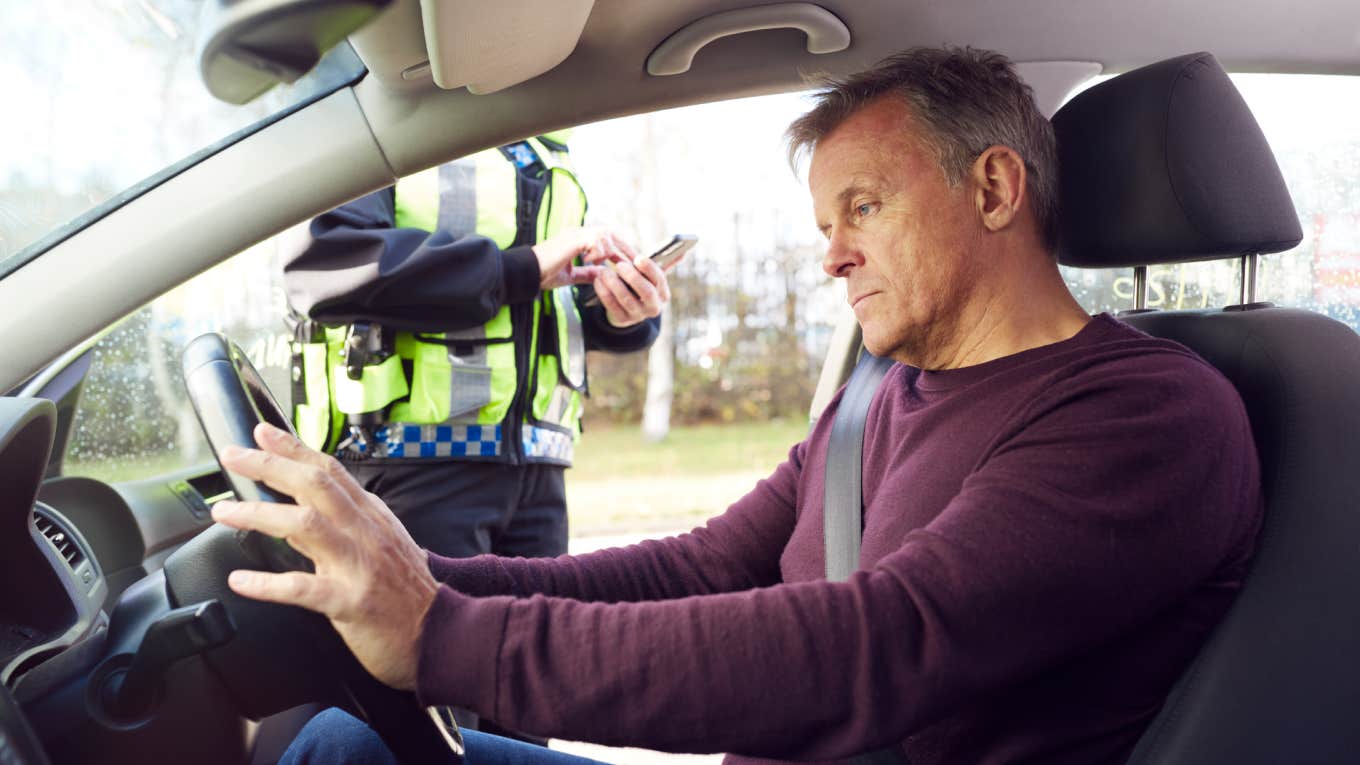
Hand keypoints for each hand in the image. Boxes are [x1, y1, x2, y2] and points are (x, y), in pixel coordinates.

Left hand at [210, 423, 436, 690]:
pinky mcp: (350, 601)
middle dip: (269, 466)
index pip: (330, 471)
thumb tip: (295, 510)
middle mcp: (365, 532)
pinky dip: (267, 584)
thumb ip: (339, 525)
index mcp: (371, 516)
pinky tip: (241, 581)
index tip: (261, 432)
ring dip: (258, 515)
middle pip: (314, 486)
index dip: (294, 448)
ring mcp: (358, 565)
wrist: (439, 633)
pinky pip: (302, 588)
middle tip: (232, 456)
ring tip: (224, 512)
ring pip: (304, 526)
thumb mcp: (380, 544)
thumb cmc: (406, 592)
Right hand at [532, 227, 638, 290]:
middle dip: (624, 249)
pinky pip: (596, 241)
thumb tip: (602, 275)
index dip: (620, 250)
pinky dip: (598, 252)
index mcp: (578, 239)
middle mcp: (579, 233)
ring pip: (606, 236)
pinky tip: (591, 261)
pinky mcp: (573, 239)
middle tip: (634, 265)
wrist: (526, 272)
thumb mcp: (571, 276)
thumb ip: (587, 273)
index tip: (631, 265)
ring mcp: (575, 234)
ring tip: (610, 265)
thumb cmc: (543, 274)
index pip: (607, 239)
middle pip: (611, 234)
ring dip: (610, 252)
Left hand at [593, 252, 675, 326]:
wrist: (627, 309)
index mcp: (663, 294)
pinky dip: (604, 293)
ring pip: (627, 300)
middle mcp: (654, 307)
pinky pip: (612, 306)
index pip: (660, 280)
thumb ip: (663, 263)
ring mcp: (638, 316)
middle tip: (620, 265)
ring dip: (614, 284)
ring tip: (604, 271)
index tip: (639, 258)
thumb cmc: (640, 285)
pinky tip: (598, 281)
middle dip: (633, 277)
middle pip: (646, 292)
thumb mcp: (651, 276)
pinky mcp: (622, 320)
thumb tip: (684, 252)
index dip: (650, 269)